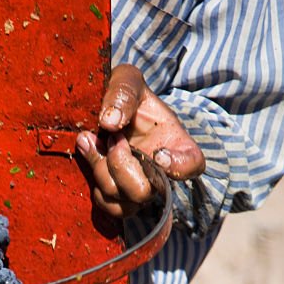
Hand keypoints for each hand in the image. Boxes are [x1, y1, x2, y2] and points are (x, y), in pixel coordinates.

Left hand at [76, 64, 205, 217]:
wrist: (107, 111)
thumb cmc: (126, 95)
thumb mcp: (128, 79)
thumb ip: (124, 93)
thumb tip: (110, 122)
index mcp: (176, 144)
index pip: (192, 166)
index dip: (179, 167)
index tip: (159, 153)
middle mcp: (160, 173)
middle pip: (145, 192)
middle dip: (120, 163)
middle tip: (113, 136)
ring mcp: (139, 189)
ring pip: (123, 201)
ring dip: (101, 168)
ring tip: (94, 139)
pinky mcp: (118, 197)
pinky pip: (106, 204)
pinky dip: (93, 179)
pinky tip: (91, 153)